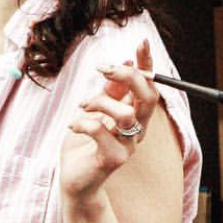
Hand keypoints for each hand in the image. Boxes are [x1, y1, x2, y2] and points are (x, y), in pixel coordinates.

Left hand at [59, 38, 160, 202]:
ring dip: (100, 102)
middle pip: (147, 98)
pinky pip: (99, 131)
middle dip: (128, 77)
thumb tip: (126, 62)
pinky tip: (73, 126)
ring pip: (125, 114)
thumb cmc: (85, 145)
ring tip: (82, 106)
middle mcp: (137, 131)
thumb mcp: (96, 110)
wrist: (75, 180)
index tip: (142, 42)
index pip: (149, 86)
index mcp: (135, 116)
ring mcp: (127, 146)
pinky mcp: (113, 159)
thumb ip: (111, 91)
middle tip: (102, 69)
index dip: (148, 64)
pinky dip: (83, 122)